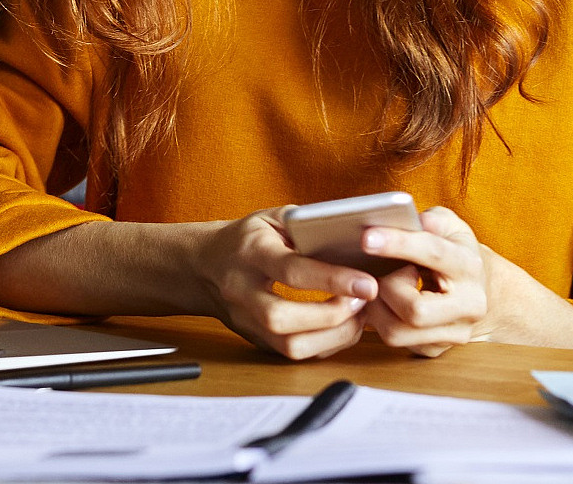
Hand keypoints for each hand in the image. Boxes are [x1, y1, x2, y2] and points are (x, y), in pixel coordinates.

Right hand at [192, 207, 378, 360]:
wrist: (204, 266)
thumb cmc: (248, 238)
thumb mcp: (273, 218)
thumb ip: (307, 223)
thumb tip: (354, 236)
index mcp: (250, 253)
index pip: (291, 271)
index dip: (332, 279)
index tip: (368, 283)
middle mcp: (242, 291)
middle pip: (283, 318)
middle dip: (332, 315)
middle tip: (364, 301)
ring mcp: (246, 321)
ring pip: (288, 346)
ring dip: (333, 336)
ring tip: (359, 315)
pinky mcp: (255, 340)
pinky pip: (293, 354)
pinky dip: (326, 345)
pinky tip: (345, 326)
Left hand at [357, 206, 572, 356]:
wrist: (481, 291)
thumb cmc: (456, 253)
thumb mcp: (452, 227)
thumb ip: (434, 220)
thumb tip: (417, 221)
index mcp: (470, 267)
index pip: (433, 254)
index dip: (398, 244)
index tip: (367, 238)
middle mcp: (469, 306)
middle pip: (415, 311)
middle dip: (388, 289)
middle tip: (382, 272)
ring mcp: (454, 333)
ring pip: (397, 332)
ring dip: (377, 307)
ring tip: (382, 286)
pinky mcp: (435, 350)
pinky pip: (394, 342)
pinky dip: (380, 319)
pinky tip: (385, 302)